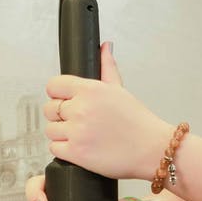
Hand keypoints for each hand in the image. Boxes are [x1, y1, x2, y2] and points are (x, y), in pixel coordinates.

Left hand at [43, 42, 173, 180]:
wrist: (152, 149)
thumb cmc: (138, 122)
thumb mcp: (120, 90)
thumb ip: (107, 67)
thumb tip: (104, 47)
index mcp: (90, 90)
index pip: (53, 86)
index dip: (58, 94)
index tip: (66, 101)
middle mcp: (81, 109)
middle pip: (49, 109)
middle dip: (60, 116)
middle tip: (78, 121)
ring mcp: (77, 131)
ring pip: (50, 130)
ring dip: (62, 134)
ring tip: (82, 135)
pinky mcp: (76, 153)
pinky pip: (54, 148)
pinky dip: (64, 150)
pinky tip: (82, 147)